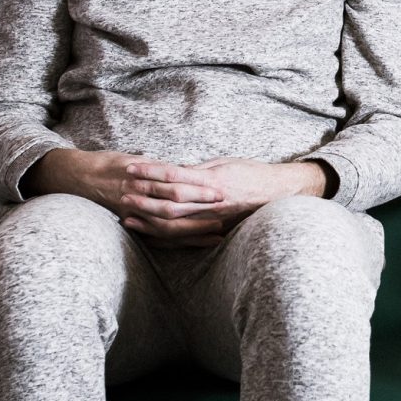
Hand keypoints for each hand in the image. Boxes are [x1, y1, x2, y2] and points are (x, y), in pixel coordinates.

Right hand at [22, 148, 227, 247]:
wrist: (77, 177)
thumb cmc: (110, 164)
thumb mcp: (137, 160)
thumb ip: (161, 168)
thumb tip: (186, 171)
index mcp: (142, 174)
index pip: (175, 180)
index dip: (198, 186)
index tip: (220, 187)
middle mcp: (138, 194)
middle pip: (174, 202)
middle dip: (201, 205)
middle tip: (225, 207)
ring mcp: (133, 212)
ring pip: (167, 223)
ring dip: (194, 227)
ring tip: (219, 230)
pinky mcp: (130, 225)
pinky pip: (157, 238)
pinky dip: (178, 241)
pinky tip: (197, 244)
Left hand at [121, 157, 328, 241]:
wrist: (279, 193)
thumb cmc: (252, 173)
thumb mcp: (225, 163)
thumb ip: (199, 169)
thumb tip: (174, 171)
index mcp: (212, 179)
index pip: (174, 174)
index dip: (150, 171)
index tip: (131, 167)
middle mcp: (211, 200)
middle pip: (170, 201)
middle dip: (143, 198)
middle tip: (121, 194)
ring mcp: (214, 217)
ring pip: (175, 222)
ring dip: (149, 220)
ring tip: (128, 218)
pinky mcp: (216, 229)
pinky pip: (186, 236)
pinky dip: (165, 237)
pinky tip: (149, 235)